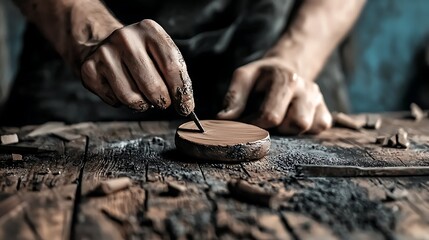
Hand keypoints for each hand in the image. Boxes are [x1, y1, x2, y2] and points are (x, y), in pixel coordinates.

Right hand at [80, 19, 193, 114]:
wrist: (102, 43)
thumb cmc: (140, 54)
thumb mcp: (160, 53)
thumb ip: (176, 76)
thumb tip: (186, 105)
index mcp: (149, 30)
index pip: (172, 67)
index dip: (181, 92)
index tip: (185, 107)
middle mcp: (125, 39)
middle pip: (153, 87)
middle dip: (162, 101)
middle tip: (161, 101)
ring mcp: (105, 53)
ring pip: (133, 99)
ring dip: (142, 104)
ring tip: (141, 94)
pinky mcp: (89, 70)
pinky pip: (115, 101)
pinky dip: (122, 102)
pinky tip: (120, 87)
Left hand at [217, 56, 331, 133]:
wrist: (288, 66)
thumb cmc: (263, 75)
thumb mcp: (244, 77)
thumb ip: (233, 97)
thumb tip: (223, 119)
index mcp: (286, 78)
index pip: (271, 115)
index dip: (255, 125)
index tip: (246, 124)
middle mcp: (307, 88)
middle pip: (294, 124)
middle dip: (275, 128)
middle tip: (264, 120)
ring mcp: (318, 99)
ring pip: (306, 128)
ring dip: (289, 129)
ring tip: (279, 119)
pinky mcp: (325, 111)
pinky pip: (319, 128)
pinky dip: (304, 130)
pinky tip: (292, 119)